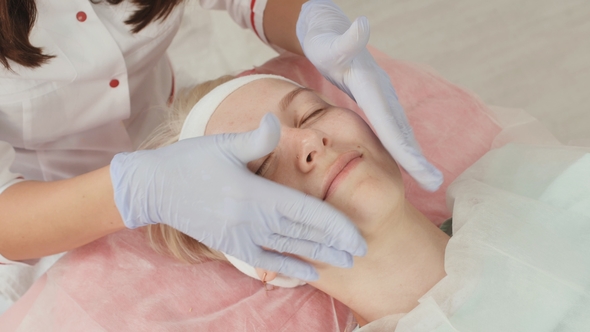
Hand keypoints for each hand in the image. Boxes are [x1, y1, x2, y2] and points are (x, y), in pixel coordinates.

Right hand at [110, 113, 366, 279]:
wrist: (154, 188)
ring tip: (345, 264)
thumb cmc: (190, 161)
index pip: (305, 212)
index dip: (334, 226)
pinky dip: (289, 266)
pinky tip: (309, 274)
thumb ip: (257, 138)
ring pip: (289, 248)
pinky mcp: (231, 244)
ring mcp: (241, 236)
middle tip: (362, 251)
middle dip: (335, 244)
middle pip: (303, 234)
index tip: (356, 235)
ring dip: (319, 256)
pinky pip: (266, 259)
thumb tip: (276, 120)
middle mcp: (251, 220)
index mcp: (255, 194)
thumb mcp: (223, 144)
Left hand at [296, 0, 442, 190]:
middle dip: (418, 159)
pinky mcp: (379, 101)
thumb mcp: (329, 42)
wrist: (329, 33)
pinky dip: (403, 145)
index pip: (390, 124)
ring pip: (402, 131)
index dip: (405, 149)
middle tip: (435, 183)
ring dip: (415, 155)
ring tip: (431, 180)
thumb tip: (362, 25)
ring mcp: (383, 98)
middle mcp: (383, 94)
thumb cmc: (324, 41)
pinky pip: (393, 128)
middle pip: (402, 131)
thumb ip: (346, 39)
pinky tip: (409, 160)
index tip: (420, 170)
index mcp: (371, 87)